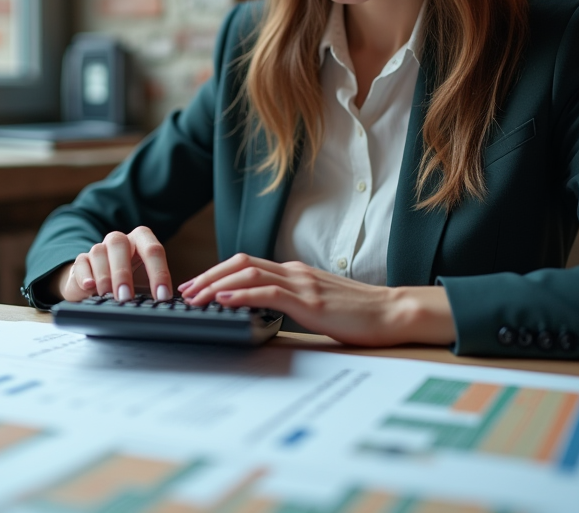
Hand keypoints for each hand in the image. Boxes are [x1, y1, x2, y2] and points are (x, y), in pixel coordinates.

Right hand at [55, 227, 173, 302]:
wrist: (99, 286)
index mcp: (141, 241)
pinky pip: (81, 263)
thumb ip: (157, 290)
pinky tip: (90, 287)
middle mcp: (119, 241)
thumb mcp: (146, 285)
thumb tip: (170, 305)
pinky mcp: (81, 261)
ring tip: (108, 296)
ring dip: (104, 276)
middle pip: (119, 244)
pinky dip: (85, 275)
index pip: (153, 249)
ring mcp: (99, 249)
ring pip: (99, 252)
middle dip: (123, 272)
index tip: (162, 297)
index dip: (159, 273)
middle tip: (127, 297)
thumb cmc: (129, 284)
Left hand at [178, 253, 455, 346]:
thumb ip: (293, 301)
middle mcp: (295, 272)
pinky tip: (224, 300)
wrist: (394, 313)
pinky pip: (269, 293)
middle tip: (183, 291)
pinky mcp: (311, 302)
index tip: (195, 286)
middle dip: (207, 275)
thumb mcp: (319, 303)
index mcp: (295, 272)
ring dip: (215, 285)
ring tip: (194, 297)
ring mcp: (303, 285)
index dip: (216, 272)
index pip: (247, 264)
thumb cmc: (360, 314)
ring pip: (248, 275)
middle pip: (240, 264)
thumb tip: (264, 312)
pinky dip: (241, 295)